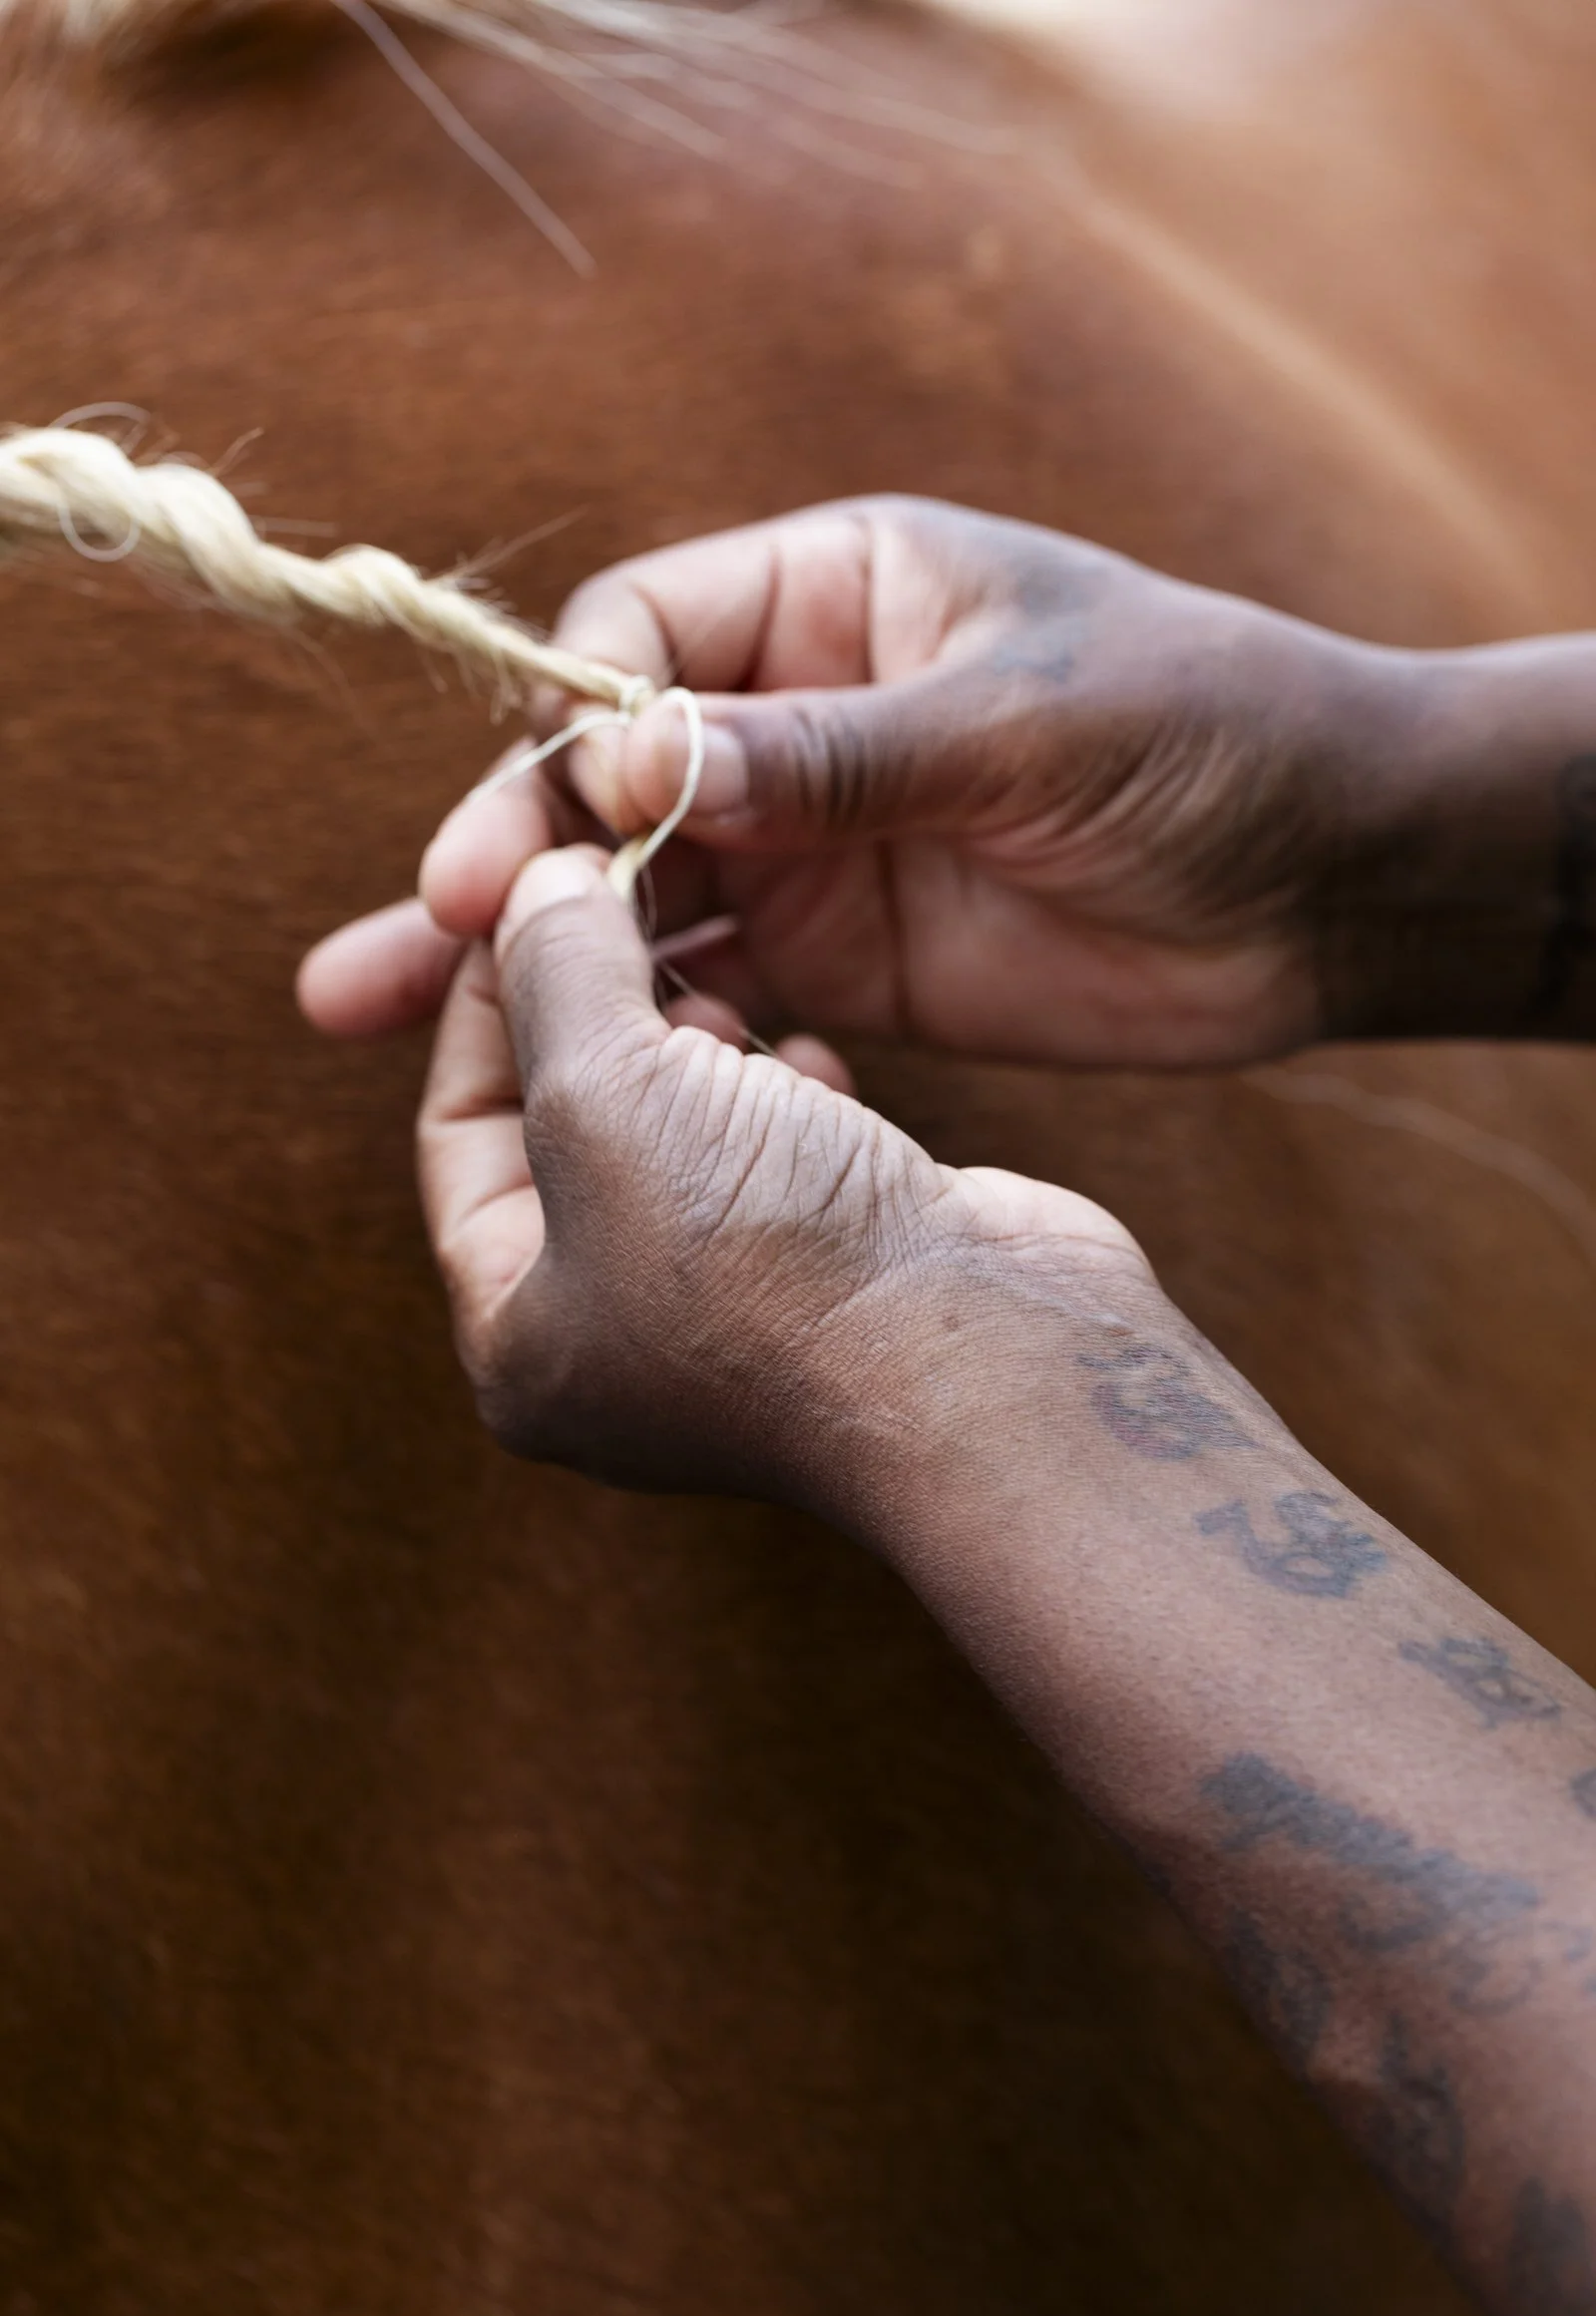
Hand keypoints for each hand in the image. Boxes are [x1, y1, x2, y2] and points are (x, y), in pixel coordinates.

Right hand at [301, 497, 1421, 1064]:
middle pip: (606, 784)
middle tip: (407, 943)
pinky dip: (642, 1028)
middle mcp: (798, 719)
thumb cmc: (1204, 735)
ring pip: (636, 897)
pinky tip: (565, 1076)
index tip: (532, 839)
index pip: (639, 645)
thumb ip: (829, 753)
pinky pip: (714, 989)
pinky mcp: (848, 960)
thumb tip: (628, 771)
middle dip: (503, 857)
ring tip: (382, 1017)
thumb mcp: (1021, 719)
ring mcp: (818, 847)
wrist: (1334, 883)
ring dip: (526, 958)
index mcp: (832, 597)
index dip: (566, 738)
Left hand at [416, 840, 1144, 1517]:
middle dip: (601, 1007)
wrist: (990, 1360)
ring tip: (720, 1002)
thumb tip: (532, 884)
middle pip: (571, 1119)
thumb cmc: (770, 1260)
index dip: (485, 993)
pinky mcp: (844, 1266)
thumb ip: (554, 973)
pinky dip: (787, 1088)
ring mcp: (741, 1306)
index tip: (531, 885)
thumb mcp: (605, 1092)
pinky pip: (782, 1149)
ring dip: (698, 1042)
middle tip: (629, 907)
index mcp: (521, 1334)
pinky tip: (811, 1062)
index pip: (457, 1127)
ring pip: (684, 1124)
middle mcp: (618, 1337)